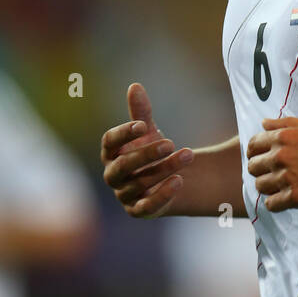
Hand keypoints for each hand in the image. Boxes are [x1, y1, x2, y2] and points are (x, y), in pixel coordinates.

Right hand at [101, 83, 193, 218]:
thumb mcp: (149, 132)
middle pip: (124, 165)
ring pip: (140, 183)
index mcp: (110, 153)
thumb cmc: (151, 152)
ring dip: (164, 169)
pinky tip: (180, 181)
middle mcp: (113, 174)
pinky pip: (147, 206)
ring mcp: (124, 194)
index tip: (143, 125)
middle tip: (170, 143)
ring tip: (188, 154)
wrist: (166, 180)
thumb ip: (141, 112)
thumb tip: (135, 86)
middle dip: (147, 154)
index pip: (109, 142)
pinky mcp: (139, 210)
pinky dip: (163, 195)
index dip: (123, 133)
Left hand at [246, 117, 297, 211]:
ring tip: (282, 186)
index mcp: (284, 137)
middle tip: (275, 173)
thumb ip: (285, 124)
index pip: (253, 144)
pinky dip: (276, 203)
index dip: (256, 151)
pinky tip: (286, 199)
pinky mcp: (295, 197)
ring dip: (269, 187)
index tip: (263, 157)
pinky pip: (271, 204)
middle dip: (262, 170)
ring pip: (260, 186)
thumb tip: (263, 123)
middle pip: (253, 167)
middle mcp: (281, 156)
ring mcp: (287, 177)